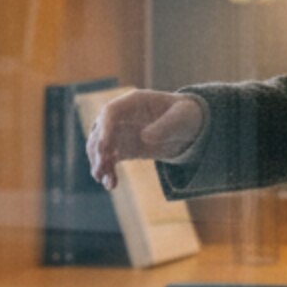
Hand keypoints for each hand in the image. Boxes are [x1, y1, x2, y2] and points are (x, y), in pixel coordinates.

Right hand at [87, 88, 203, 188]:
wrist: (189, 127)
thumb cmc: (186, 115)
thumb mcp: (183, 117)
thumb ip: (166, 125)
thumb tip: (145, 137)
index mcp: (134, 102)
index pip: (110, 112)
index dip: (105, 128)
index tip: (104, 147)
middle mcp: (122, 116)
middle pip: (100, 131)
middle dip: (97, 150)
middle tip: (102, 169)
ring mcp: (121, 132)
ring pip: (100, 148)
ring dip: (99, 164)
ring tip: (106, 181)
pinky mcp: (123, 148)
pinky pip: (109, 160)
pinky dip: (107, 171)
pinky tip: (110, 185)